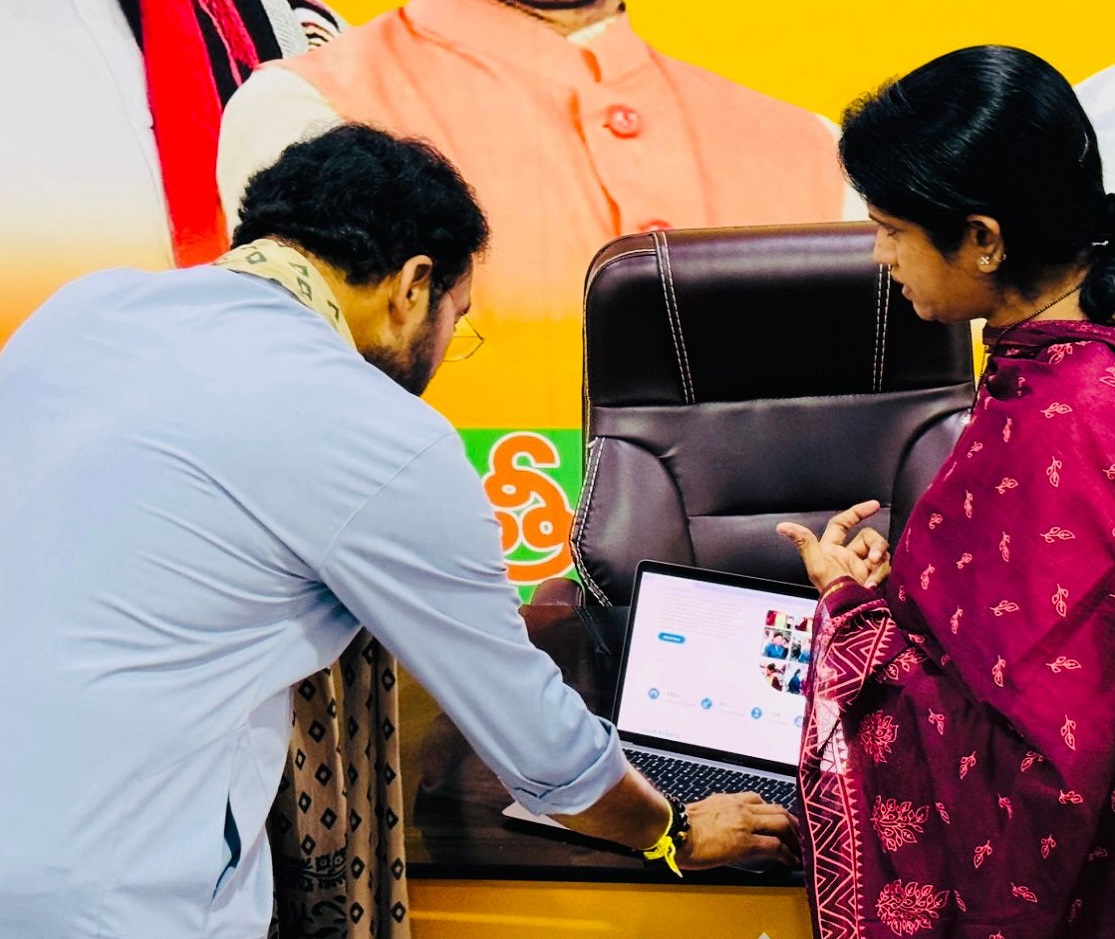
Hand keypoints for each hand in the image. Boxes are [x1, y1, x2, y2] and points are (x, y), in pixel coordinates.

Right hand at [675, 791, 799, 869]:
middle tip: (797, 835)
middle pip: (776, 809)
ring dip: (794, 837)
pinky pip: (775, 846)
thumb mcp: (699, 813)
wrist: (673, 830)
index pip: (758, 799)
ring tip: (799, 849)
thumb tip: (713, 827)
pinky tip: (791, 862)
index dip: (772, 811)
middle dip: (791, 822)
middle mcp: (740, 807)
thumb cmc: (678, 825)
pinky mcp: (745, 842)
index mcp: (727, 800)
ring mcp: (745, 823)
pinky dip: (787, 854)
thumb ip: (712, 816)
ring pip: (781, 823)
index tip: (778, 820)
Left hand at [776, 499, 890, 592]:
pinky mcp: (873, 578)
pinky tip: (873, 586)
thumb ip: (803, 542)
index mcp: (830, 549)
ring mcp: (861, 567)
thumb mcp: (816, 565)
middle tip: (873, 559)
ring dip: (879, 563)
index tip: (874, 505)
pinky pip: (885, 568)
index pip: (842, 523)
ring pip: (880, 551)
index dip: (857, 512)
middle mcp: (846, 556)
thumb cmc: (831, 590)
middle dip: (875, 545)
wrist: (850, 616)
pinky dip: (881, 575)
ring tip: (872, 578)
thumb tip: (782, 526)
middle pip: (868, 537)